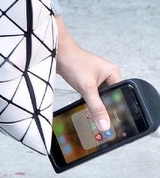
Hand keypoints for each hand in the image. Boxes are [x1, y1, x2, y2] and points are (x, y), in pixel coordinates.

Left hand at [55, 15, 121, 133]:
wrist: (56, 52)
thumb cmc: (73, 62)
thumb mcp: (87, 87)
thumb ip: (96, 107)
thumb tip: (105, 124)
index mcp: (113, 73)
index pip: (121, 95)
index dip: (118, 109)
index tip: (116, 123)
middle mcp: (107, 75)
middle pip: (111, 97)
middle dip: (107, 109)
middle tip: (105, 124)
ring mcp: (97, 78)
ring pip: (101, 97)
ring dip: (97, 106)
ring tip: (97, 120)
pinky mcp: (87, 80)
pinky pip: (92, 95)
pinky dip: (90, 102)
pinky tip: (88, 111)